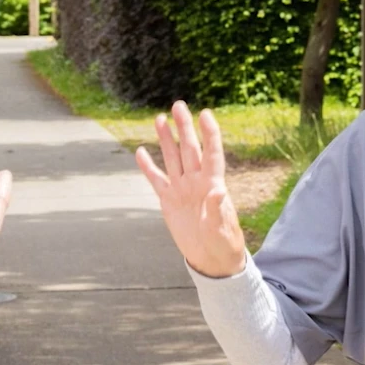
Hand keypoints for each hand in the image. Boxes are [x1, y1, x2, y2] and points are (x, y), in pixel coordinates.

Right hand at [134, 100, 246, 277]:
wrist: (211, 259)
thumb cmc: (223, 244)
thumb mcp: (222, 229)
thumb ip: (218, 210)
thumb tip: (218, 191)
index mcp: (213, 185)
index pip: (212, 153)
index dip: (209, 134)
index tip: (205, 114)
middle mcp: (197, 182)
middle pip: (189, 149)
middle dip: (184, 127)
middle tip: (179, 105)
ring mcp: (181, 189)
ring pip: (172, 158)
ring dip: (166, 139)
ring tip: (160, 119)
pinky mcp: (168, 201)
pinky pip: (156, 180)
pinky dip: (148, 167)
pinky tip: (141, 152)